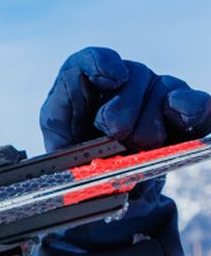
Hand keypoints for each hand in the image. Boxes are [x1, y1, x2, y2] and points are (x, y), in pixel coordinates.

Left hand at [37, 48, 210, 255]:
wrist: (105, 193)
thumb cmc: (78, 175)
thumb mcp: (59, 166)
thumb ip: (71, 158)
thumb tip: (106, 169)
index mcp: (79, 92)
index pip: (87, 62)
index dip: (100, 64)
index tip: (112, 80)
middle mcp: (121, 84)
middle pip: (132, 75)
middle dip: (122, 114)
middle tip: (115, 139)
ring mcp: (155, 94)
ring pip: (163, 90)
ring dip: (150, 126)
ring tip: (138, 147)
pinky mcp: (184, 115)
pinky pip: (195, 104)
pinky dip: (191, 111)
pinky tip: (183, 119)